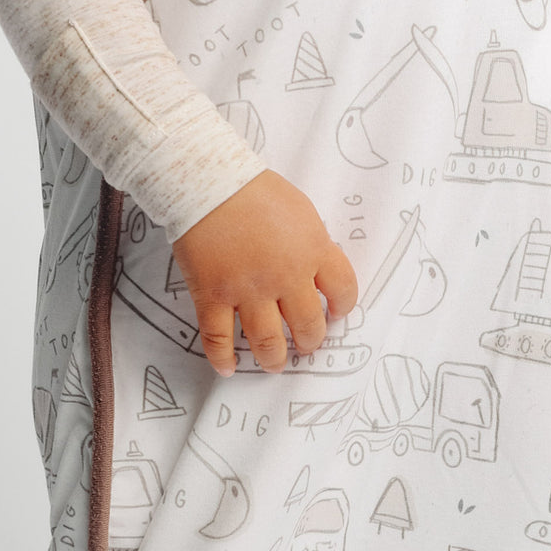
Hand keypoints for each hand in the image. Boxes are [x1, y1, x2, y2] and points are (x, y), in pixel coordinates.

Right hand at [169, 170, 358, 376]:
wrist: (207, 182)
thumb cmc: (253, 188)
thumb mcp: (300, 210)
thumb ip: (311, 242)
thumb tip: (315, 268)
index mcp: (313, 251)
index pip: (343, 290)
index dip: (343, 307)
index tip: (336, 314)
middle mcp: (285, 277)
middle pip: (307, 325)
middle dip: (309, 341)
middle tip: (305, 346)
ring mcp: (247, 291)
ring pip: (266, 340)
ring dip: (273, 358)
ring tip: (274, 364)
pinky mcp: (212, 296)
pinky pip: (218, 338)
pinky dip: (222, 358)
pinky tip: (227, 368)